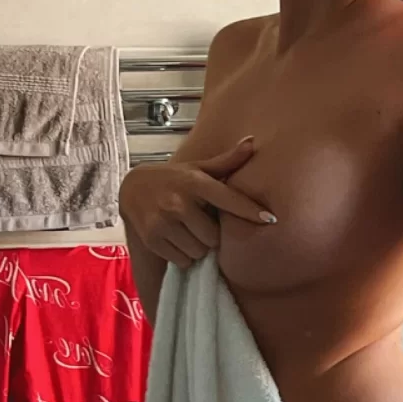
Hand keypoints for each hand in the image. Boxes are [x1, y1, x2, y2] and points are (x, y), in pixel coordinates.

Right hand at [118, 135, 273, 269]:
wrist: (132, 189)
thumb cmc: (175, 179)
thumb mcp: (199, 169)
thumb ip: (227, 161)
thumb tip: (252, 141)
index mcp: (195, 183)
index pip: (229, 199)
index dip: (250, 211)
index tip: (270, 219)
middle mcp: (178, 202)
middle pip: (214, 237)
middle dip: (212, 235)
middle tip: (202, 224)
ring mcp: (163, 222)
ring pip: (199, 251)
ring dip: (199, 247)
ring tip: (189, 231)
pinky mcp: (152, 239)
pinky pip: (183, 260)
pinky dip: (184, 255)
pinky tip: (177, 238)